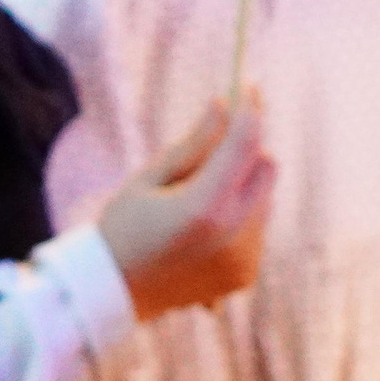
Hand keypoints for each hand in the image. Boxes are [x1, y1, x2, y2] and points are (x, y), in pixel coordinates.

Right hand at [94, 96, 275, 322]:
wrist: (114, 295)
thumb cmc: (122, 229)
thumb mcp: (148, 179)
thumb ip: (193, 144)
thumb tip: (225, 103)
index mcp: (203, 207)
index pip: (245, 142)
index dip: (250, 109)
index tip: (249, 85)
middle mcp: (233, 234)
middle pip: (266, 166)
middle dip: (246, 150)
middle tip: (215, 147)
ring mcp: (244, 257)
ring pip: (264, 197)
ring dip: (240, 186)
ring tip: (195, 200)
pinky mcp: (246, 273)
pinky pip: (257, 227)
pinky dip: (238, 217)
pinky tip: (202, 229)